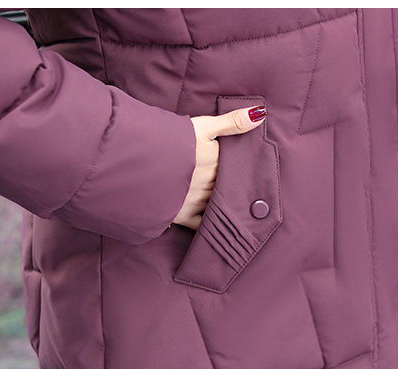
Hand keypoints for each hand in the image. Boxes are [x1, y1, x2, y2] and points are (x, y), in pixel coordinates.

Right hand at [172, 105, 266, 229]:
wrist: (137, 159)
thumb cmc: (170, 138)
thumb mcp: (202, 125)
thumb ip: (232, 122)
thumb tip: (260, 114)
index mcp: (218, 162)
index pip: (234, 166)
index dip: (238, 166)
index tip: (242, 168)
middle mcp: (211, 183)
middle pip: (226, 186)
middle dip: (231, 185)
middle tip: (236, 186)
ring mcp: (198, 201)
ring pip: (217, 204)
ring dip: (222, 203)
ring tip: (227, 203)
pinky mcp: (184, 215)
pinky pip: (203, 225)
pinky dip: (209, 224)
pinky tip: (215, 224)